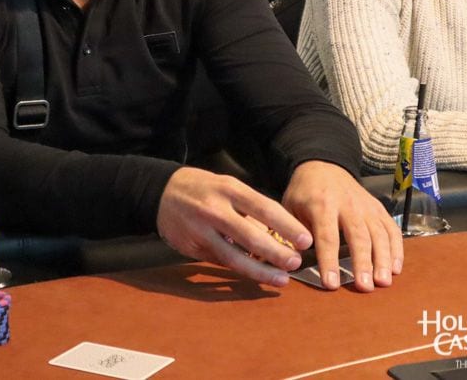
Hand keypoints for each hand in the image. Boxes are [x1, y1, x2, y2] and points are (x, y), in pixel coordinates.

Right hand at [156, 167, 310, 285]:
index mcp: (229, 189)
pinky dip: (240, 269)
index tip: (305, 240)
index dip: (287, 226)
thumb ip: (249, 210)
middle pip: (251, 237)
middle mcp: (215, 210)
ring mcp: (201, 231)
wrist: (161, 192)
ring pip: (235, 258)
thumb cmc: (203, 189)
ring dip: (261, 271)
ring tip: (281, 279)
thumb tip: (278, 236)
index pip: (264, 208)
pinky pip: (220, 262)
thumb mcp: (227, 187)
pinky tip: (255, 275)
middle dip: (277, 253)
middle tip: (296, 263)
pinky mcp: (192, 248)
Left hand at [283, 160, 402, 292]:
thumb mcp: (290, 207)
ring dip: (383, 259)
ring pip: (379, 234)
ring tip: (383, 282)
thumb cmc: (304, 193)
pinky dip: (396, 249)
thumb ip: (293, 233)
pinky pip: (391, 229)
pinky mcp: (378, 208)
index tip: (331, 284)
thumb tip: (294, 262)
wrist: (323, 166)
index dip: (329, 261)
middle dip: (363, 263)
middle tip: (365, 287)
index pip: (327, 236)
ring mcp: (366, 206)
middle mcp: (348, 205)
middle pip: (358, 236)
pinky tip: (396, 268)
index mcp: (321, 204)